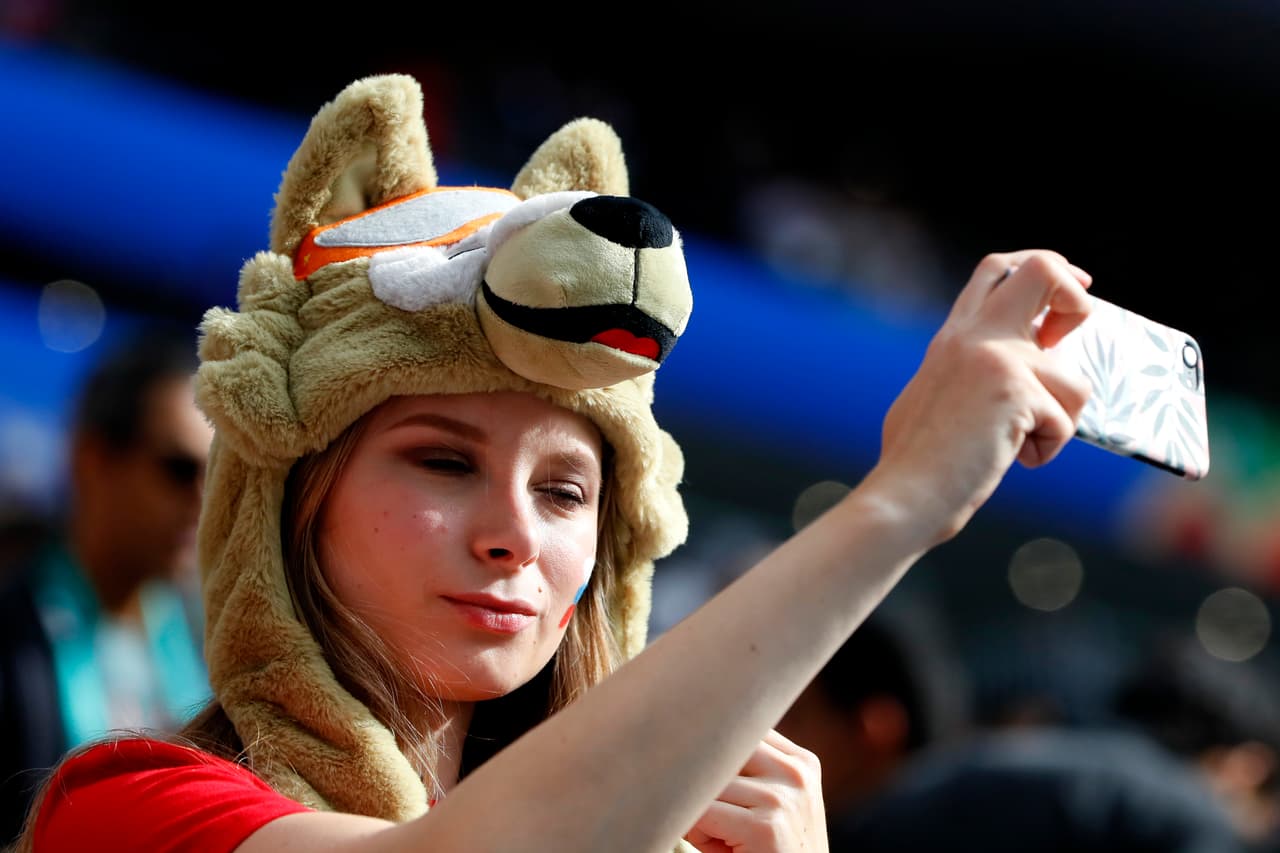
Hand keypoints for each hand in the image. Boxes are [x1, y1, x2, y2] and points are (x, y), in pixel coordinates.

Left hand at [684, 729, 827, 852]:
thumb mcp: (760, 804)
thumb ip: (736, 770)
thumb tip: (676, 744)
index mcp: (800, 762)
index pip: (741, 728)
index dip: (710, 745)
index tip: (684, 748)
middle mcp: (797, 774)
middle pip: (723, 747)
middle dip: (701, 772)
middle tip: (692, 798)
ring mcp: (784, 798)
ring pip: (710, 780)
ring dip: (696, 805)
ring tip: (710, 832)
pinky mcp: (767, 827)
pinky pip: (706, 811)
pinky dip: (695, 826)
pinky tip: (710, 841)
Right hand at [868, 250, 1093, 544]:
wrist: (904, 494)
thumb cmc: (917, 463)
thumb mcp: (938, 396)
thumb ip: (975, 374)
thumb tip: (1031, 382)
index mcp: (953, 336)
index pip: (998, 269)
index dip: (1045, 269)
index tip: (1067, 295)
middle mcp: (973, 336)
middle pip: (1043, 269)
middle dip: (1075, 299)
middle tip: (1068, 339)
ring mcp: (995, 358)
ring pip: (1072, 377)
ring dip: (1058, 420)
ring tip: (1017, 443)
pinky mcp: (1016, 391)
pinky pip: (1064, 420)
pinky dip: (1045, 449)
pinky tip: (1010, 458)